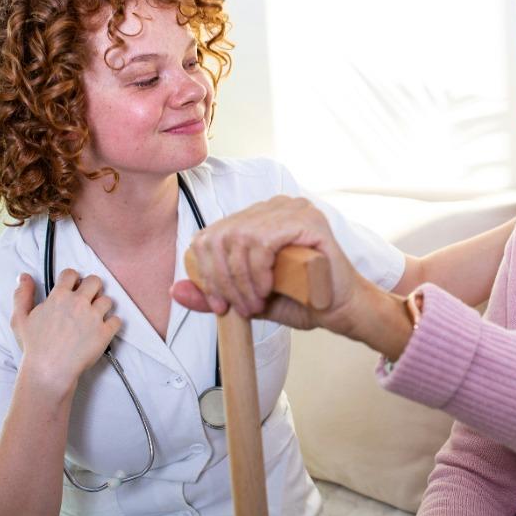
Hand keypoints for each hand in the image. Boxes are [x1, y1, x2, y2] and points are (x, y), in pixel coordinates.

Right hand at [11, 270, 120, 394]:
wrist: (50, 370)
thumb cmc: (35, 347)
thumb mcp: (20, 318)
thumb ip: (22, 294)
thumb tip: (24, 276)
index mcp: (59, 297)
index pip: (71, 274)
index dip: (72, 278)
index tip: (72, 286)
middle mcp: (79, 303)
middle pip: (95, 281)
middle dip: (92, 287)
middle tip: (87, 299)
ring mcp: (94, 317)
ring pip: (108, 300)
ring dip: (102, 306)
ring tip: (93, 316)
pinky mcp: (105, 332)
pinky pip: (117, 320)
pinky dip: (112, 323)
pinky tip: (102, 328)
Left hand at [171, 195, 374, 335]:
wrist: (341, 308)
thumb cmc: (301, 300)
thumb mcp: (247, 299)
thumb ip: (214, 294)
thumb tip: (175, 290)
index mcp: (257, 218)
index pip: (210, 234)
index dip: (206, 272)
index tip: (220, 305)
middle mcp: (272, 206)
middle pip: (220, 235)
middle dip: (222, 279)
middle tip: (239, 307)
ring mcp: (292, 208)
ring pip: (239, 238)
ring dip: (241, 279)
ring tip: (255, 302)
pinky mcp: (308, 220)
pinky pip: (264, 241)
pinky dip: (258, 271)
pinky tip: (267, 289)